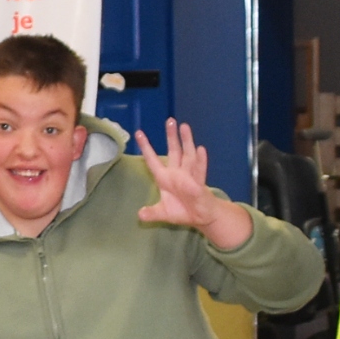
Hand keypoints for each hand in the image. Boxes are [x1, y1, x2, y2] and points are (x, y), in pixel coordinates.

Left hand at [137, 118, 253, 248]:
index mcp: (165, 178)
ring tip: (184, 127)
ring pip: (188, 156)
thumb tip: (140, 215)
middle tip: (170, 121)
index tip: (139, 133)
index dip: (146, 147)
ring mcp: (189, 177)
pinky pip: (200, 171)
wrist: (200, 218)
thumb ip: (152, 213)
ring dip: (187, 141)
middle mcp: (177, 173)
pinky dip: (200, 161)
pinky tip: (200, 149)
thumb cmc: (182, 211)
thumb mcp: (163, 213)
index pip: (153, 160)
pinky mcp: (199, 184)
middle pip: (174, 151)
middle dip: (171, 137)